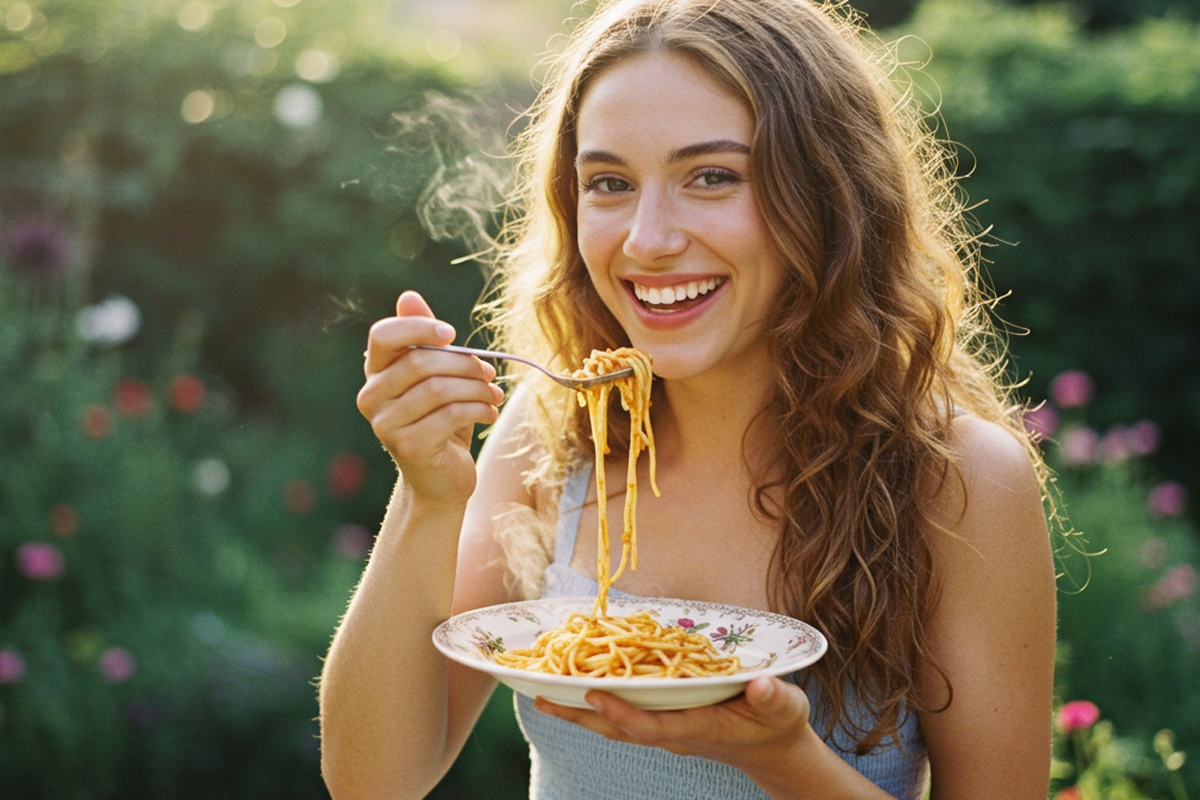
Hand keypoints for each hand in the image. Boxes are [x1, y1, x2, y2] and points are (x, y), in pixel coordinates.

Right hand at [357, 291, 504, 506]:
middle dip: (464, 364)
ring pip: (439, 389)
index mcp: (376, 373)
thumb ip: (425, 340)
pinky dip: (479, 410)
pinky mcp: (408, 446)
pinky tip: (489, 414)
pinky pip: (451, 415)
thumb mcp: (437, 378)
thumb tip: (409, 296)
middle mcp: (371, 397)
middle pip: (420, 362)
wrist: (441, 480)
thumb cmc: (441, 422)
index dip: (418, 328)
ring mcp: (385, 424)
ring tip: (493, 395)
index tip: (452, 334)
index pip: (383, 335)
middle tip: (490, 373)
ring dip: (477, 389)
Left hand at [533, 675, 811, 776]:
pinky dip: (598, 708)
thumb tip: (762, 686)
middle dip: (581, 716)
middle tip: (540, 698)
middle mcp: (675, 732)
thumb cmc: (780, 724)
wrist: (776, 751)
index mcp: (698, 727)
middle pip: (620, 729)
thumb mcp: (785, 707)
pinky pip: (625, 718)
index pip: (652, 723)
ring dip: (580, 714)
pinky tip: (577, 695)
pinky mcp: (667, 723)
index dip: (621, 710)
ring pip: (616, 726)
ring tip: (543, 698)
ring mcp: (669, 730)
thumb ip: (773, 697)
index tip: (593, 693)